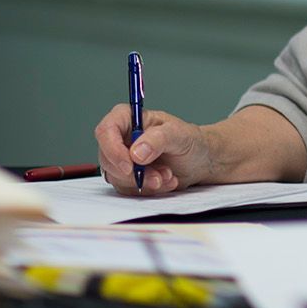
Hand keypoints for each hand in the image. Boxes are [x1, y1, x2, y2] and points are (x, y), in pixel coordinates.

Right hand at [92, 106, 214, 195]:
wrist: (200, 161)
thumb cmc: (190, 141)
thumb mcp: (179, 134)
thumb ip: (158, 139)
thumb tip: (135, 153)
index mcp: (128, 118)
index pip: (106, 131)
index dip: (113, 149)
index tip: (129, 165)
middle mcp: (121, 138)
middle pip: (107, 158)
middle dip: (133, 173)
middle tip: (158, 176)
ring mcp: (123, 159)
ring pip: (117, 177)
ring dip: (144, 182)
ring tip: (168, 175)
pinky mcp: (128, 177)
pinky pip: (128, 188)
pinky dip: (148, 189)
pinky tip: (166, 181)